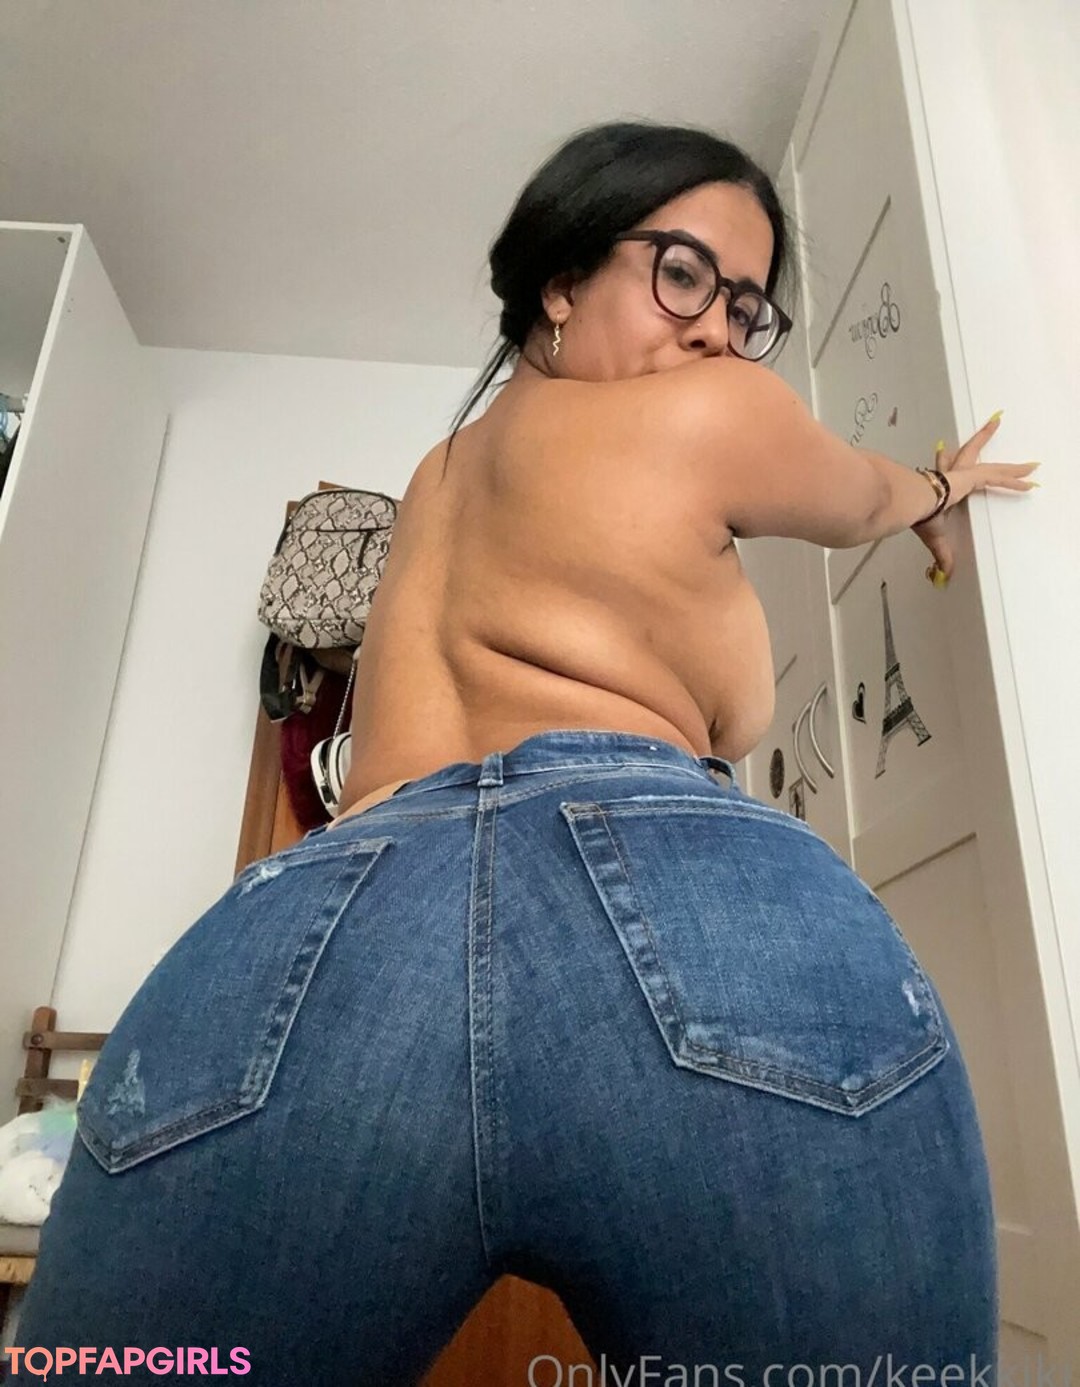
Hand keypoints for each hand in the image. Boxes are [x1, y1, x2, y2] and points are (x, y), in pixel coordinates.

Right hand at [912, 414, 1039, 580]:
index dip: (945, 462)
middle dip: (981, 440)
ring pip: (993, 468)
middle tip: (993, 424)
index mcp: (938, 486)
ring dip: (1012, 467)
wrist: (912, 501)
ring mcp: (964, 474)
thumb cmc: (916, 514)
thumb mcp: (933, 537)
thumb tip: (943, 573)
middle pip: (970, 454)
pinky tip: (1030, 476)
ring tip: (1030, 464)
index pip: (946, 470)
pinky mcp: (973, 477)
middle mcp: (952, 474)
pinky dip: (1015, 479)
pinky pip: (1000, 477)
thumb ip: (942, 553)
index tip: (944, 452)